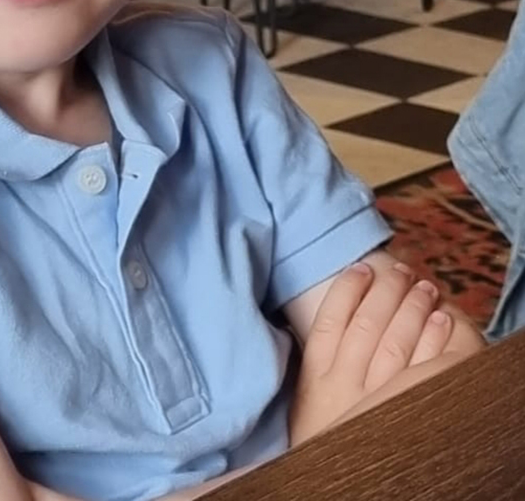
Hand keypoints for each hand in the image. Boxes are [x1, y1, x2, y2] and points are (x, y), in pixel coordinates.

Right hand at [289, 260, 453, 445]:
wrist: (327, 489)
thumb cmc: (321, 448)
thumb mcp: (306, 407)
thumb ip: (315, 371)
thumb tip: (328, 329)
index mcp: (314, 382)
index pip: (330, 322)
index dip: (347, 290)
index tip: (361, 269)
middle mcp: (343, 388)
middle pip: (367, 324)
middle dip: (386, 291)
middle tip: (401, 270)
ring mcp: (374, 402)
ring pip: (395, 341)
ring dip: (412, 307)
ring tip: (424, 287)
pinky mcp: (401, 417)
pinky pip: (419, 370)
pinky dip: (432, 340)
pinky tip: (441, 321)